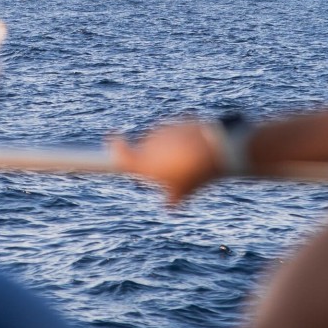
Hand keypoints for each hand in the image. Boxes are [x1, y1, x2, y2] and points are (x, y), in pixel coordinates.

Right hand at [108, 121, 222, 204]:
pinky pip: (175, 130)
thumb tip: (169, 206)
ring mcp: (164, 130)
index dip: (115, 145)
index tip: (111, 140)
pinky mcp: (178, 121)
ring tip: (185, 160)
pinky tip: (193, 148)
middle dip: (152, 156)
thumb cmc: (193, 174)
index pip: (120, 151)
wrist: (215, 149)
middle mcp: (149, 143)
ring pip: (160, 139)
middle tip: (168, 169)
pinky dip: (180, 137)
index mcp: (143, 161)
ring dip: (167, 147)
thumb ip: (172, 200)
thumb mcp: (183, 193)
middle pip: (143, 147)